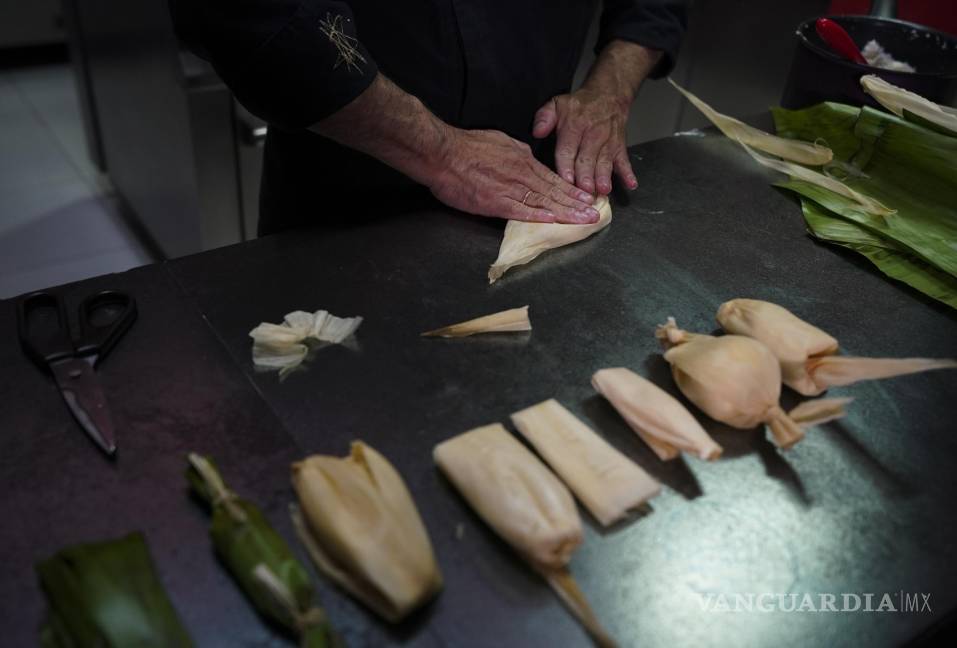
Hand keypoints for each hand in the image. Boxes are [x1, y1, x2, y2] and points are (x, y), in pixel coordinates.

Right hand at [428, 128, 599, 223]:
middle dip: (577, 204)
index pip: (553, 178)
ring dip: (566, 212)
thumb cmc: (467, 146)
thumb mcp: (500, 141)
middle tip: (595, 214)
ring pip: (544, 202)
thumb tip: (527, 158)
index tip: (587, 198)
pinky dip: (539, 216)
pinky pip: (521, 211)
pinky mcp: (495, 202)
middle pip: (555, 191)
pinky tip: (554, 222)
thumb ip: (517, 152)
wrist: (443, 153)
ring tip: (583, 220)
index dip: (572, 190)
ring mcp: (509, 189)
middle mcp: (521, 174)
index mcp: (522, 160)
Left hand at [532, 88, 636, 195]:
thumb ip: (544, 118)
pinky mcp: (620, 147)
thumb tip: (537, 132)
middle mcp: (592, 135)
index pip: (568, 149)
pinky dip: (628, 173)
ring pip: (605, 162)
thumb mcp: (557, 104)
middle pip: (587, 159)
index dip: (566, 165)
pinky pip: (625, 160)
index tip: (566, 179)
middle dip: (586, 176)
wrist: (609, 95)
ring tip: (603, 190)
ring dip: (604, 176)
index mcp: (574, 126)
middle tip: (584, 191)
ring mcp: (608, 142)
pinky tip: (631, 184)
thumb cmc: (579, 106)